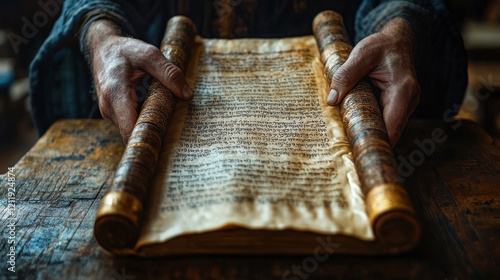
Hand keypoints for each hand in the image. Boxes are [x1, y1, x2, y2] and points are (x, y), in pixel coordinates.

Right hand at [85, 19, 193, 143]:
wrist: (103, 48)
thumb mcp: (149, 54)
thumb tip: (187, 95)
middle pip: (132, 132)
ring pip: (131, 130)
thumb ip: (169, 73)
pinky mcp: (112, 113)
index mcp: (116, 93)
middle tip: (173, 124)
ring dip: (148, 124)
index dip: (147, 138)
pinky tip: (153, 109)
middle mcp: (108, 107)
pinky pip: (129, 124)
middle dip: (153, 131)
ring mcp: (108, 112)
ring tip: (163, 111)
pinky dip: (143, 119)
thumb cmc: (125, 50)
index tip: (166, 139)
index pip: (129, 129)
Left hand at [327, 17, 419, 145]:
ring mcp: (406, 105)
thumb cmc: (381, 46)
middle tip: (349, 151)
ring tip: (350, 142)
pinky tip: (357, 129)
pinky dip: (373, 125)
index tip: (360, 152)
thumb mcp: (361, 55)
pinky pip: (386, 122)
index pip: (392, 126)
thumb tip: (332, 100)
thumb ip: (346, 76)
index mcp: (403, 89)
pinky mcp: (399, 107)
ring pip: (389, 128)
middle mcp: (409, 100)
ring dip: (371, 134)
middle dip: (371, 141)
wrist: (397, 40)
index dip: (377, 142)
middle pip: (391, 132)